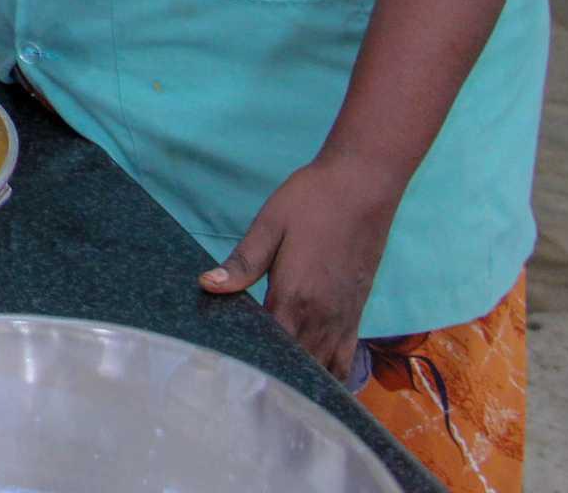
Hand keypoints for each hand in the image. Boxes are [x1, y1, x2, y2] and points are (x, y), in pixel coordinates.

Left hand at [199, 153, 406, 377]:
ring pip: (319, 367)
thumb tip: (206, 285)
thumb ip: (241, 264)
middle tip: (241, 374)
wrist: (361, 187)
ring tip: (272, 379)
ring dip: (298, 375)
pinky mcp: (357, 314)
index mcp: (293, 297)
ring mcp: (342, 319)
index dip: (247, 359)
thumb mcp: (268, 226)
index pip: (268, 348)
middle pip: (293, 364)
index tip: (224, 362)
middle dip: (269, 371)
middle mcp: (320, 316)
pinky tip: (312, 376)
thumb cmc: (310, 201)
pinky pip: (345, 359)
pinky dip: (329, 372)